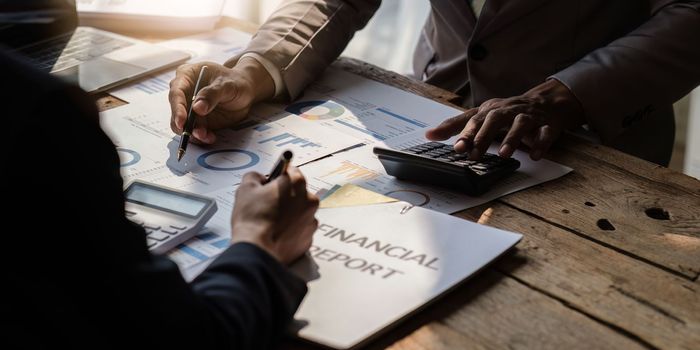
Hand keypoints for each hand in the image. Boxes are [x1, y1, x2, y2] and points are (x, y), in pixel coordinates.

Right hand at [168, 57, 274, 143]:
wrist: (245, 91)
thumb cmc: (235, 81)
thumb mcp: (227, 85)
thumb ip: (212, 94)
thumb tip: (197, 108)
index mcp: (187, 76)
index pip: (176, 92)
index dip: (177, 108)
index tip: (181, 121)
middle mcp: (184, 92)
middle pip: (176, 111)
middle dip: (184, 125)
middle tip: (197, 133)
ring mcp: (190, 108)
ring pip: (183, 125)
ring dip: (193, 133)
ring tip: (207, 136)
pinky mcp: (197, 120)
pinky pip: (194, 132)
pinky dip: (201, 137)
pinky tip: (211, 137)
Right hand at [230, 167, 319, 264]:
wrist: (257, 249)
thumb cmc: (252, 218)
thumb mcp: (246, 188)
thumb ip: (254, 176)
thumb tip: (260, 179)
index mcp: (296, 184)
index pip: (292, 171)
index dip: (279, 177)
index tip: (271, 183)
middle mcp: (309, 200)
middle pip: (298, 193)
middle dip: (285, 197)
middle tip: (268, 205)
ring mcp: (311, 221)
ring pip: (300, 212)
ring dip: (290, 214)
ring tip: (272, 222)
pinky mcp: (309, 239)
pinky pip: (300, 230)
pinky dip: (292, 231)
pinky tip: (277, 233)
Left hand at [425, 79, 584, 159]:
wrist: (547, 102)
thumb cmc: (508, 112)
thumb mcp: (482, 116)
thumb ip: (456, 126)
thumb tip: (429, 135)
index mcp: (491, 109)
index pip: (475, 119)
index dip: (465, 133)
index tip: (456, 147)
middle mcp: (508, 110)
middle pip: (495, 119)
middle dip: (484, 136)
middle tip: (475, 155)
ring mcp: (529, 116)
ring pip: (520, 124)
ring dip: (512, 138)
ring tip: (505, 155)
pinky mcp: (548, 123)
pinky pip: (546, 132)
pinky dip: (541, 142)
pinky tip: (535, 154)